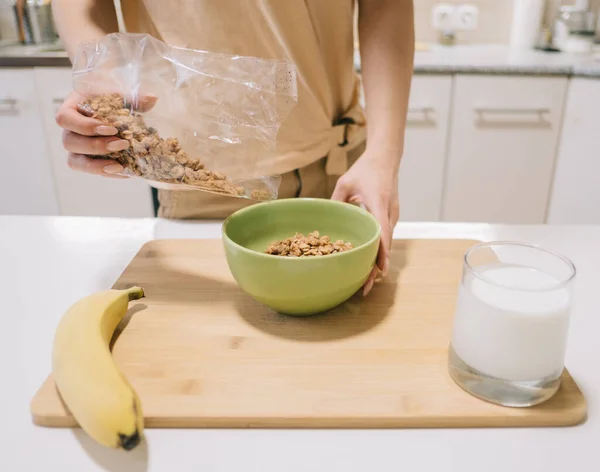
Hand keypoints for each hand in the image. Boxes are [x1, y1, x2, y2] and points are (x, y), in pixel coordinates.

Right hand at [55, 91, 155, 177]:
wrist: (114, 112)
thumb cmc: (111, 100)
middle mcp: (69, 130)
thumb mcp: (120, 96)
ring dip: (96, 165)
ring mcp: (76, 148)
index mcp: (71, 108)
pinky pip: (91, 171)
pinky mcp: (87, 161)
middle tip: (121, 145)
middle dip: (96, 146)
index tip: (112, 129)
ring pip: (75, 162)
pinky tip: (124, 172)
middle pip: (69, 142)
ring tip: (119, 166)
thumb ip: (133, 98)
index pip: (65, 119)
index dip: (85, 126)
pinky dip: (107, 173)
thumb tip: (152, 99)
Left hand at [331, 149, 399, 295]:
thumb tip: (323, 219)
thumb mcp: (345, 183)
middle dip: (376, 267)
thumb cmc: (365, 169)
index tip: (379, 271)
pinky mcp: (391, 217)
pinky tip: (369, 263)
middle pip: (386, 246)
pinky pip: (385, 238)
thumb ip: (335, 201)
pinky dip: (379, 252)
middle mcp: (390, 213)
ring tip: (366, 282)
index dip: (381, 253)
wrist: (386, 158)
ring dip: (378, 262)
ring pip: (386, 244)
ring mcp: (393, 216)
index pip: (382, 232)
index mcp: (378, 202)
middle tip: (365, 287)